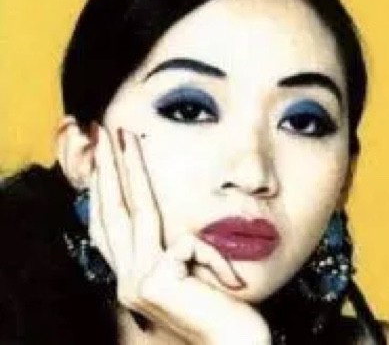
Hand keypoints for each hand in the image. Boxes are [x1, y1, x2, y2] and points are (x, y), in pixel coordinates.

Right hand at [89, 126, 270, 344]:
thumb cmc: (218, 310)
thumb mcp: (190, 275)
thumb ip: (174, 251)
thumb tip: (173, 230)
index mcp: (135, 274)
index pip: (111, 225)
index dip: (104, 191)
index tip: (105, 158)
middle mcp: (128, 278)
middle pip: (112, 212)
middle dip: (108, 169)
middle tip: (104, 134)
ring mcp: (138, 282)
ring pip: (131, 212)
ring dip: (127, 170)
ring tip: (123, 138)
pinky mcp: (156, 283)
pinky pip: (189, 246)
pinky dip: (212, 256)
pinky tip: (229, 283)